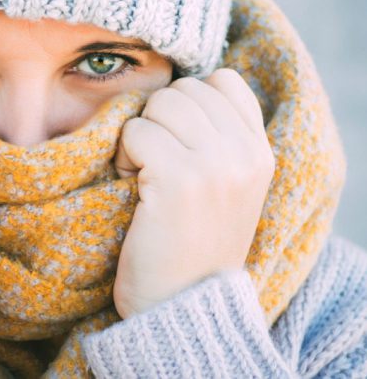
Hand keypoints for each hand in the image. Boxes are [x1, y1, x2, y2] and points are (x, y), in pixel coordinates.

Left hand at [112, 68, 274, 318]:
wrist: (182, 303)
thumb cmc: (192, 243)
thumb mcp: (227, 187)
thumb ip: (219, 138)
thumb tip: (178, 90)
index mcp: (260, 152)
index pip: (223, 80)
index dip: (187, 101)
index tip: (177, 139)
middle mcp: (244, 153)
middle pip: (183, 90)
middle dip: (157, 120)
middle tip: (155, 162)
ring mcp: (215, 164)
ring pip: (158, 104)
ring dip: (139, 136)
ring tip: (144, 174)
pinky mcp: (178, 178)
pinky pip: (135, 132)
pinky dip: (124, 156)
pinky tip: (134, 186)